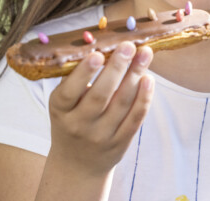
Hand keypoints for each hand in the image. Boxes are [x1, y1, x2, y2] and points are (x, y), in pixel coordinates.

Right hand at [45, 41, 154, 176]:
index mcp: (61, 110)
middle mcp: (80, 124)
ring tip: (145, 54)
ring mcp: (101, 136)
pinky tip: (148, 79)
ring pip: (121, 104)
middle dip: (116, 68)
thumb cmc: (70, 121)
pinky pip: (134, 119)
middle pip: (100, 96)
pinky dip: (143, 98)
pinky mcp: (120, 143)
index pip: (71, 91)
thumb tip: (96, 43)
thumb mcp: (63, 104)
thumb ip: (75, 79)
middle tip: (128, 46)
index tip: (97, 53)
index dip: (84, 73)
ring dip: (135, 76)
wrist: (77, 165)